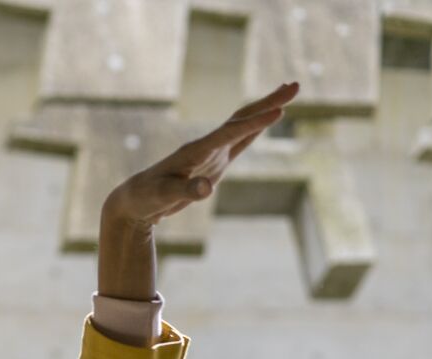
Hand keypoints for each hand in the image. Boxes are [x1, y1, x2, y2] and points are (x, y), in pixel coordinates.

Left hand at [103, 81, 299, 227]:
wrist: (135, 200)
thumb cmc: (147, 197)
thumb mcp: (164, 196)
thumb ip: (186, 191)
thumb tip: (207, 188)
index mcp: (196, 151)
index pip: (230, 133)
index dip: (254, 123)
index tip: (279, 112)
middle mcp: (206, 146)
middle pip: (241, 119)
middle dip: (268, 103)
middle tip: (296, 85)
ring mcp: (211, 153)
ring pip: (243, 125)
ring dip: (265, 109)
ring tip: (289, 92)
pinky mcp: (213, 163)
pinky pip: (239, 141)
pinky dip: (256, 128)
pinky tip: (268, 119)